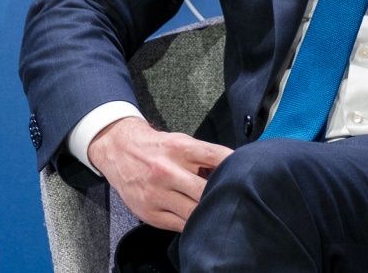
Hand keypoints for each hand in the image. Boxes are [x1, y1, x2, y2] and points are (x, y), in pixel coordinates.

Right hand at [87, 117, 232, 231]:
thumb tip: (233, 169)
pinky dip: (194, 223)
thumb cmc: (156, 147)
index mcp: (179, 148)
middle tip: (236, 199)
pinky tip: (200, 219)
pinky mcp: (150, 213)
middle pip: (205, 191)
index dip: (235, 165)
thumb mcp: (180, 141)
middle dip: (222, 195)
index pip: (215, 156)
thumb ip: (204, 156)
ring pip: (194, 212)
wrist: (119, 151)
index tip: (248, 173)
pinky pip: (180, 225)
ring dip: (209, 213)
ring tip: (219, 211)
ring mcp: (157, 194)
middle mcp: (167, 170)